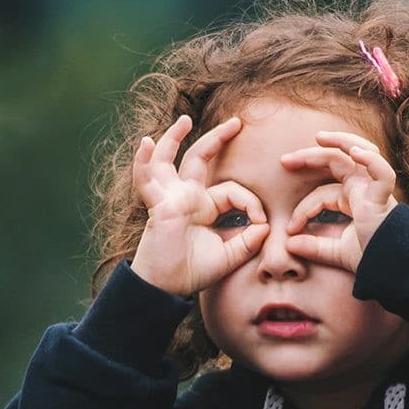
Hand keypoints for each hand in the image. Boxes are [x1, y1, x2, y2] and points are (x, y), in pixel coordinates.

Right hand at [130, 115, 269, 295]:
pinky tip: (145, 143)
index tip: (262, 223)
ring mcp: (170, 198)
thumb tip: (265, 226)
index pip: (231, 190)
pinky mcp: (158, 205)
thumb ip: (248, 241)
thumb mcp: (229, 256)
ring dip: (173, 138)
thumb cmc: (192, 272)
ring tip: (184, 120)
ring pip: (168, 160)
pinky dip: (144, 161)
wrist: (167, 288)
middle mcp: (186, 197)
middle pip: (200, 159)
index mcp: (204, 207)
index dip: (251, 203)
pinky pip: (147, 180)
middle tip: (237, 122)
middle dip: (218, 139)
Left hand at [280, 131, 398, 272]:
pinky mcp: (383, 196)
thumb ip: (315, 248)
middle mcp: (363, 189)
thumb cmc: (372, 258)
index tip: (289, 229)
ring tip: (319, 137)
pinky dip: (370, 160)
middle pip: (336, 162)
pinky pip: (381, 172)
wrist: (394, 270)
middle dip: (310, 157)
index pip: (321, 193)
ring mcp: (374, 189)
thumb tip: (289, 245)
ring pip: (359, 153)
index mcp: (353, 199)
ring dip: (340, 141)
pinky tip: (354, 152)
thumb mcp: (337, 253)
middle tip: (284, 161)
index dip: (303, 209)